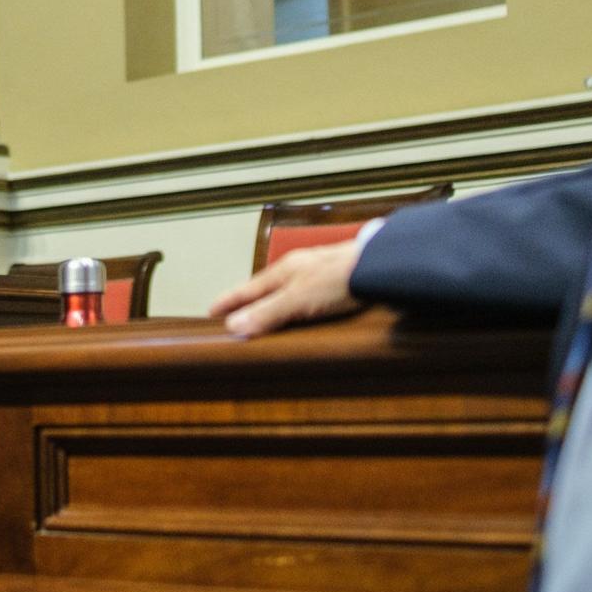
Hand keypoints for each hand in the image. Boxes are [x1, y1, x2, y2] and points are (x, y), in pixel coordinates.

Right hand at [208, 240, 365, 337]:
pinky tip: (301, 312)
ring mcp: (316, 273)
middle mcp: (297, 270)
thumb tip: (233, 325)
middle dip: (248, 301)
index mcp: (282, 271)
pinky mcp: (335, 282)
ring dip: (271, 303)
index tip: (212, 312)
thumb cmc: (339, 278)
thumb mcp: (298, 299)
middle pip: (264, 288)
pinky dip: (294, 305)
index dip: (229, 301)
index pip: (247, 289)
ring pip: (285, 290)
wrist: (380, 266)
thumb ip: (268, 312)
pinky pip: (305, 295)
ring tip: (262, 316)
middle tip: (232, 314)